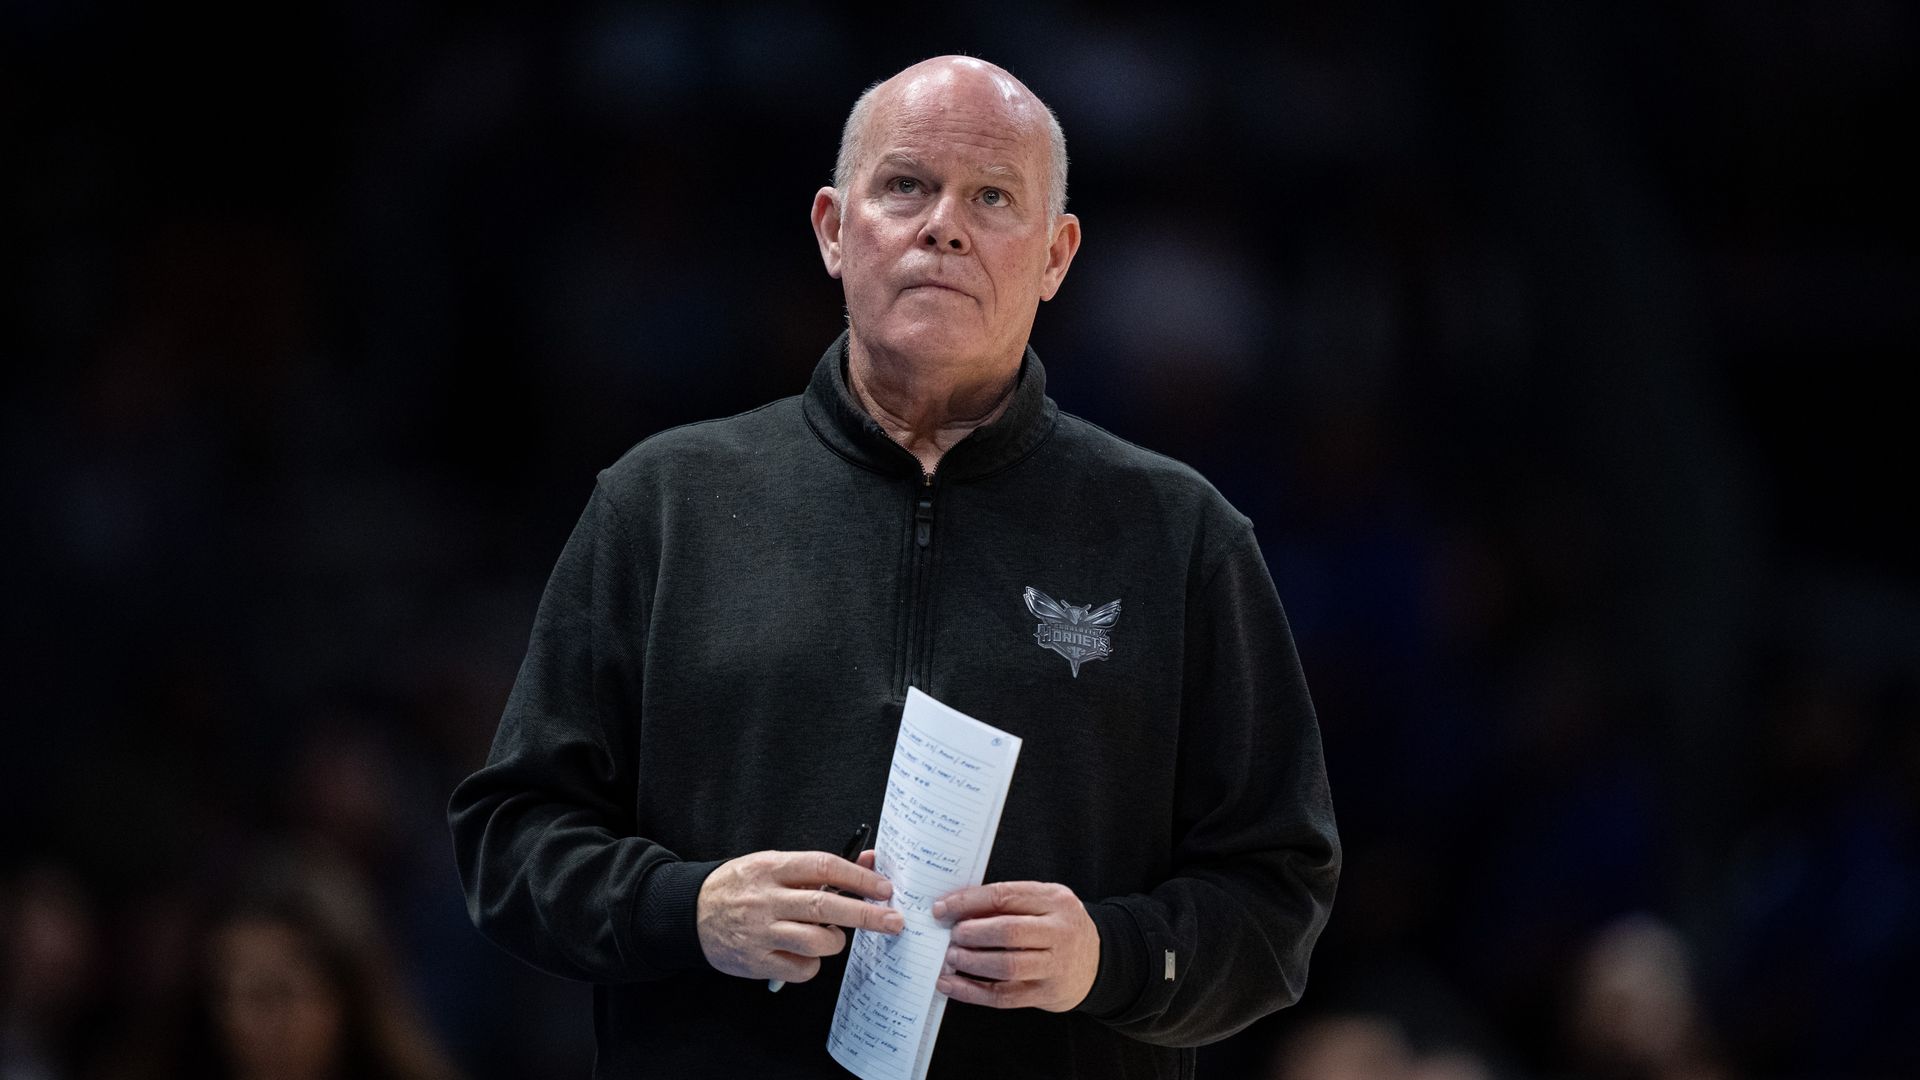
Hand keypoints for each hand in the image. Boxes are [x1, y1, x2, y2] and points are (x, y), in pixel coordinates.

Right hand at [697, 848, 902, 983]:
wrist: (690, 912)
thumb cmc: (741, 886)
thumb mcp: (773, 864)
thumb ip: (817, 867)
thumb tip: (869, 863)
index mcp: (773, 868)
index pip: (824, 866)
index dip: (859, 877)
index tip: (883, 888)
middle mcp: (767, 899)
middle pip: (825, 906)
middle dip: (866, 915)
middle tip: (893, 921)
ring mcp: (760, 932)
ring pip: (816, 941)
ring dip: (836, 941)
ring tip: (833, 936)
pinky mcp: (756, 961)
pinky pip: (801, 968)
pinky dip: (812, 963)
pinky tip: (803, 953)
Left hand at [932, 880, 1099, 1011]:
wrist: (1096, 962)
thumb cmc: (1058, 927)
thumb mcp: (1043, 903)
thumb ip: (1008, 903)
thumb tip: (956, 908)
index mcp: (1055, 900)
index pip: (1005, 896)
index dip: (968, 902)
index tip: (943, 908)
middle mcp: (1060, 931)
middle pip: (1007, 932)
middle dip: (971, 933)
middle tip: (951, 935)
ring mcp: (1056, 965)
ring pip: (1006, 966)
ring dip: (970, 962)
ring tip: (950, 957)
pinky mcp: (1047, 993)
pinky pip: (1004, 996)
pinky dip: (972, 992)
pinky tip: (951, 984)